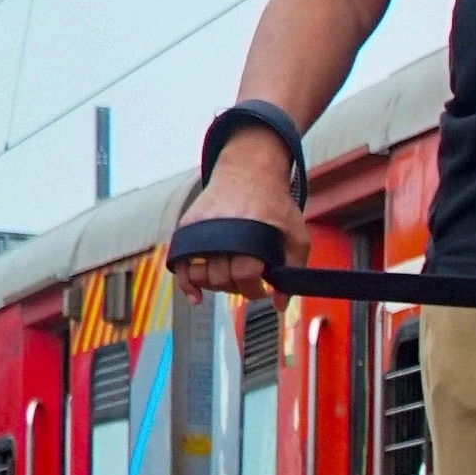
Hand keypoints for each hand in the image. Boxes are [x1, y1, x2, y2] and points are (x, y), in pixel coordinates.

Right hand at [171, 129, 307, 297]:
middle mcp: (220, 234)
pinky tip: (196, 296)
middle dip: (239, 287)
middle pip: (222, 279)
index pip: (245, 276)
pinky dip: (186, 283)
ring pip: (201, 275)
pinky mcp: (188, 227)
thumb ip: (293, 268)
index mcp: (248, 235)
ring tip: (231, 276)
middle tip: (250, 280)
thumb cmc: (274, 204)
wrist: (249, 170)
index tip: (263, 288)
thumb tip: (281, 304)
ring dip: (217, 285)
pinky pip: (179, 263)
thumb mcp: (296, 232)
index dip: (256, 289)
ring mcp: (200, 230)